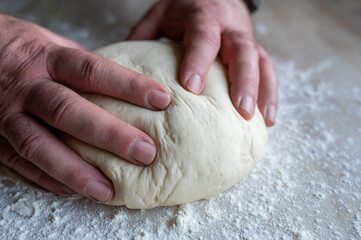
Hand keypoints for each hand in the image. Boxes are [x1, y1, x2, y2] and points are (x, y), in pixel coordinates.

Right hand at [0, 15, 170, 201]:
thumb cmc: (24, 50)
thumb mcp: (54, 45)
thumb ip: (86, 66)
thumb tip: (128, 83)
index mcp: (49, 59)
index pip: (93, 71)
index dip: (129, 86)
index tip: (162, 100)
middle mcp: (29, 87)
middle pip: (70, 112)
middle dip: (110, 135)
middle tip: (145, 152)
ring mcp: (8, 115)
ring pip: (41, 145)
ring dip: (77, 170)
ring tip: (109, 189)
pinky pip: (22, 163)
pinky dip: (49, 179)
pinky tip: (75, 190)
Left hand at [128, 0, 277, 125]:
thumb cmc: (184, 9)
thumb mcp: (161, 15)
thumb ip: (145, 37)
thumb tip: (123, 70)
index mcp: (202, 15)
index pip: (203, 36)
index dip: (199, 60)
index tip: (192, 87)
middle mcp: (228, 26)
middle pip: (242, 50)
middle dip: (242, 80)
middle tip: (239, 109)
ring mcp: (245, 38)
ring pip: (260, 61)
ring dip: (261, 91)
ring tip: (256, 120)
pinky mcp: (255, 49)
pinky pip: (269, 70)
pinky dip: (270, 94)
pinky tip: (268, 119)